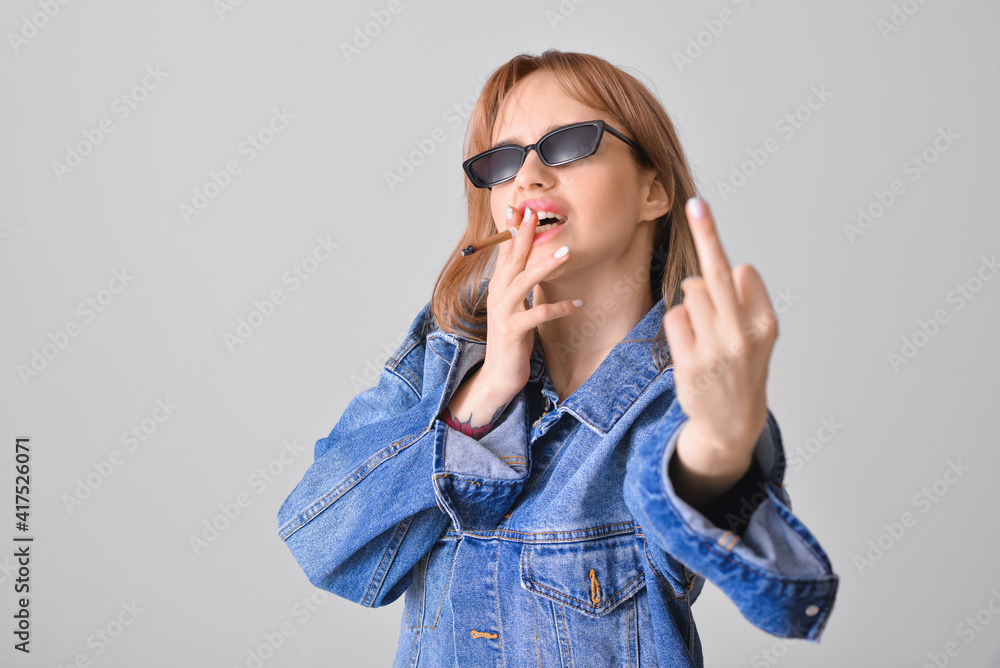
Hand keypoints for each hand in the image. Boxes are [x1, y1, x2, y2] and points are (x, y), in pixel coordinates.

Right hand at [480, 205, 582, 397]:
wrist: (499, 374)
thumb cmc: (512, 339)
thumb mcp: (515, 307)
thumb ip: (520, 285)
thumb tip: (530, 262)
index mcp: (498, 287)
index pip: (504, 253)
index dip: (511, 230)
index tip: (519, 209)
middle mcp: (497, 296)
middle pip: (512, 260)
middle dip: (525, 236)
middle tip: (537, 214)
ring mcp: (503, 313)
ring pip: (524, 282)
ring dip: (546, 265)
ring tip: (567, 252)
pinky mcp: (513, 331)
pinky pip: (538, 315)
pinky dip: (560, 307)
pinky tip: (578, 303)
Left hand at [663, 198, 777, 469]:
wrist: (732, 423)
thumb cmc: (742, 368)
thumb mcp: (758, 336)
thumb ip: (744, 301)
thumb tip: (723, 267)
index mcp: (766, 323)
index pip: (742, 272)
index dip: (726, 266)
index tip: (708, 220)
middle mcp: (744, 335)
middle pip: (716, 273)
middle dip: (707, 234)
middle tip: (696, 204)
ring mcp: (716, 350)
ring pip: (690, 294)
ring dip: (691, 303)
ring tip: (703, 330)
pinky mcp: (690, 363)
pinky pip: (675, 318)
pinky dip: (678, 324)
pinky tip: (690, 345)